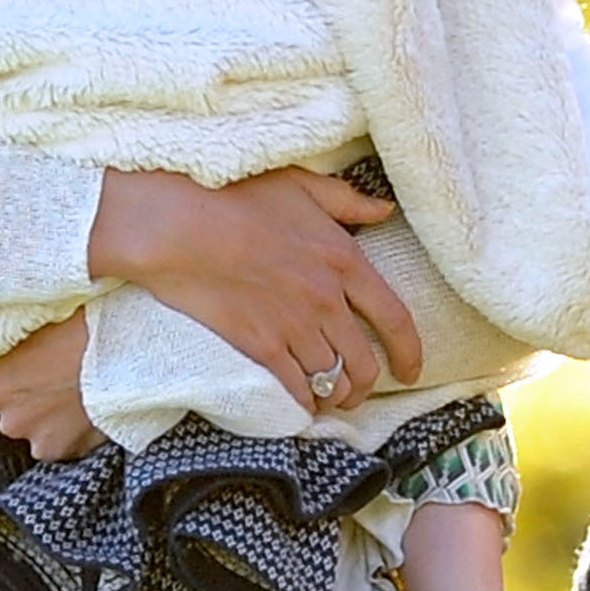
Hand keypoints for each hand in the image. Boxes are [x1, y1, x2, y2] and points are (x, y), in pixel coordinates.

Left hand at [0, 311, 100, 459]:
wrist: (133, 358)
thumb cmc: (87, 332)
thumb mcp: (40, 323)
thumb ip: (16, 339)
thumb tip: (10, 330)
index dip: (6, 369)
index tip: (26, 360)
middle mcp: (8, 419)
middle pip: (10, 407)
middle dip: (28, 396)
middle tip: (56, 374)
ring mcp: (38, 440)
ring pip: (36, 426)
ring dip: (49, 415)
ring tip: (76, 393)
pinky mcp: (66, 452)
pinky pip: (61, 441)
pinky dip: (70, 430)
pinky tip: (86, 408)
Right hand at [89, 165, 423, 415]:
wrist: (178, 224)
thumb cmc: (236, 195)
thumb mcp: (301, 184)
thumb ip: (346, 201)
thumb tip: (383, 211)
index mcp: (344, 259)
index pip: (395, 318)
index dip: (409, 351)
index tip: (411, 370)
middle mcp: (327, 300)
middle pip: (364, 362)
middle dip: (367, 384)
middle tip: (359, 391)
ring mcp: (293, 326)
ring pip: (332, 380)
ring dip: (336, 396)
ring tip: (330, 399)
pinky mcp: (259, 346)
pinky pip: (295, 389)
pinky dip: (304, 403)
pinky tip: (302, 405)